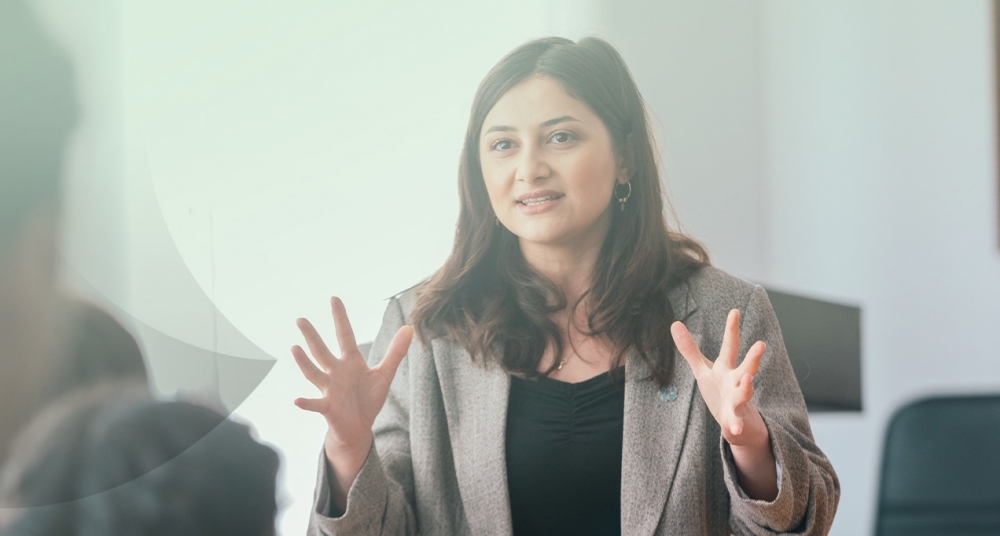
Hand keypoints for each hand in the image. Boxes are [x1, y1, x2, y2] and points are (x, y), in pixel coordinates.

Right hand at [292, 297, 412, 505]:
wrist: (358, 427)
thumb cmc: (368, 399)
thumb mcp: (384, 374)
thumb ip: (395, 352)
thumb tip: (409, 328)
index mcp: (351, 362)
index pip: (345, 335)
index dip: (341, 318)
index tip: (334, 298)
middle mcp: (336, 372)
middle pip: (322, 351)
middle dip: (312, 336)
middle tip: (300, 319)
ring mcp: (329, 389)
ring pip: (314, 373)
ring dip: (304, 363)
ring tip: (294, 349)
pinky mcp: (327, 408)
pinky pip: (315, 404)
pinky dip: (306, 402)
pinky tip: (296, 400)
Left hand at [670, 309, 766, 446]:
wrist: (736, 423)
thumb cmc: (719, 390)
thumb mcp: (702, 369)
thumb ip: (690, 349)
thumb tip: (675, 322)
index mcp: (726, 368)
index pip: (730, 346)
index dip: (732, 329)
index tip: (735, 311)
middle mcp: (736, 381)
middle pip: (747, 367)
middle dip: (754, 357)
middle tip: (761, 344)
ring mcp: (737, 400)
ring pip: (745, 392)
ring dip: (747, 386)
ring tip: (748, 378)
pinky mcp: (733, 419)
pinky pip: (735, 423)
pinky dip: (735, 425)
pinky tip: (733, 430)